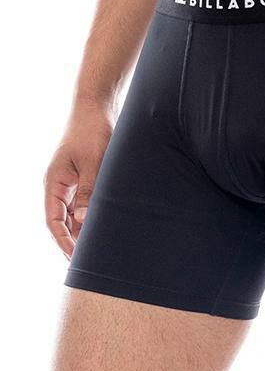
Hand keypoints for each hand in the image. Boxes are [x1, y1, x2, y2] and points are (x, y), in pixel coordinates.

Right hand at [44, 100, 114, 257]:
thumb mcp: (92, 163)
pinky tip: (106, 226)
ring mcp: (72, 182)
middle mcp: (59, 186)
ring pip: (75, 214)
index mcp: (53, 184)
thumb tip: (83, 220)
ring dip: (85, 230)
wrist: (98, 108)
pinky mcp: (85, 178)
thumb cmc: (92, 132)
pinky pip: (86, 203)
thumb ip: (88, 191)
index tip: (74, 259)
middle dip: (74, 241)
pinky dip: (93, 216)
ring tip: (99, 250)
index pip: (53, 222)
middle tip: (89, 262)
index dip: (63, 242)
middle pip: (64, 222)